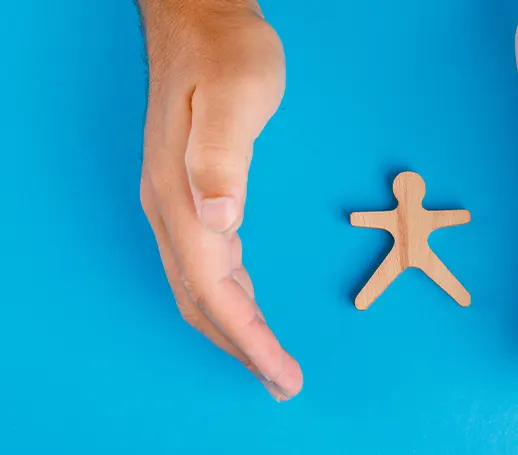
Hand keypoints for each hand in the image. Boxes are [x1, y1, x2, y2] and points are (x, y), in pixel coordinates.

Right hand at [138, 1, 301, 400]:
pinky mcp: (193, 197)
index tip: (282, 373)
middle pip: (204, 302)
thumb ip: (220, 157)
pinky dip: (232, 302)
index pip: (213, 288)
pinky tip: (250, 311)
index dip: (247, 339)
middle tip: (285, 382)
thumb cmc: (225, 55)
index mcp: (181, 197)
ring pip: (203, 290)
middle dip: (243, 349)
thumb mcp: (232, 97)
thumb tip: (218, 222)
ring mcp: (178, 206)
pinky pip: (209, 267)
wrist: (203, 24)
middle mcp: (172, 210)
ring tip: (271, 362)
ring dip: (236, 332)